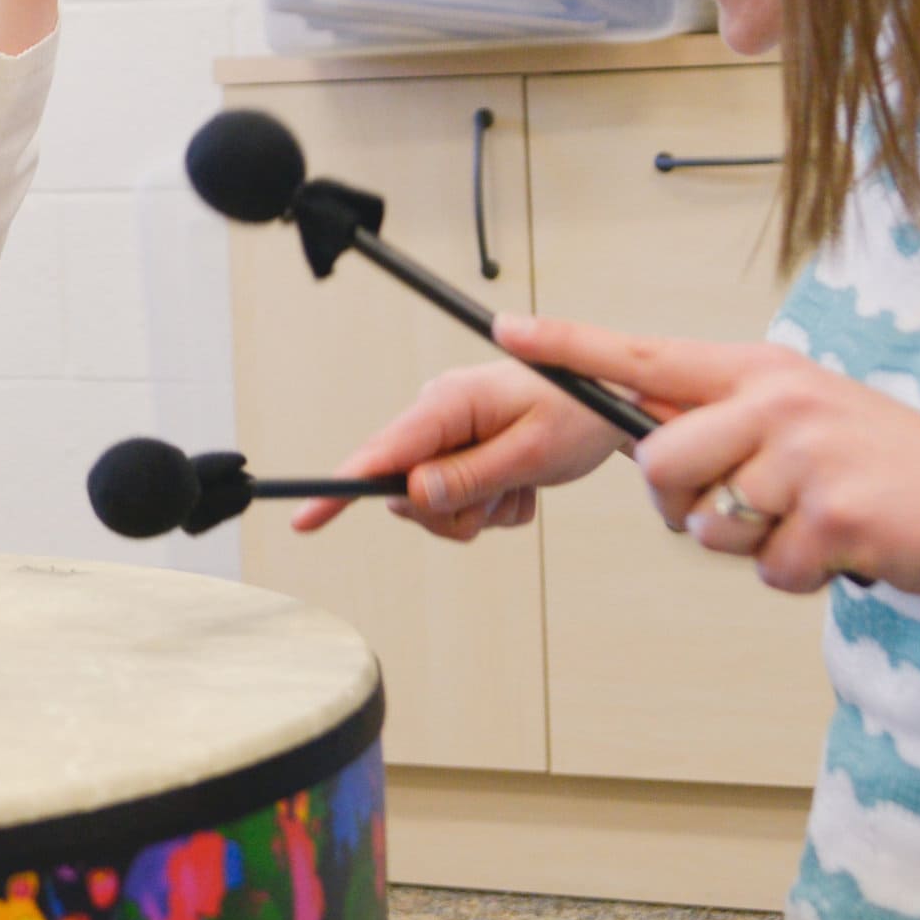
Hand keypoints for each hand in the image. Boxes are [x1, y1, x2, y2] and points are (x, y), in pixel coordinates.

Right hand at [296, 354, 629, 539]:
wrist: (614, 404)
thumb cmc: (580, 412)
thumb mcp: (531, 451)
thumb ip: (471, 476)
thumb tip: (414, 495)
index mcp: (448, 402)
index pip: (381, 451)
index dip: (341, 487)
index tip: (305, 517)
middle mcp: (439, 416)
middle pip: (407, 493)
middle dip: (455, 510)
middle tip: (505, 494)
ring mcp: (449, 436)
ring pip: (435, 505)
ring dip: (482, 509)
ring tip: (520, 484)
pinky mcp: (463, 454)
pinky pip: (462, 505)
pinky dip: (496, 505)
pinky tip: (523, 483)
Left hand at [499, 316, 919, 599]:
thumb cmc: (885, 467)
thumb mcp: (805, 415)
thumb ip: (728, 420)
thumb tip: (648, 444)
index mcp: (761, 372)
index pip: (646, 353)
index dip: (571, 347)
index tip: (507, 331)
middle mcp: (777, 401)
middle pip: (661, 464)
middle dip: (682, 507)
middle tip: (738, 511)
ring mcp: (806, 457)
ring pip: (710, 525)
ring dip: (751, 545)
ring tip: (810, 522)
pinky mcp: (833, 517)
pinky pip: (766, 569)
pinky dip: (796, 575)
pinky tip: (840, 548)